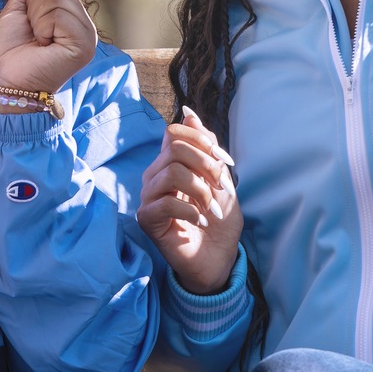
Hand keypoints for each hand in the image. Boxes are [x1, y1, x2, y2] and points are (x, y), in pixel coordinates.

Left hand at [0, 0, 97, 96]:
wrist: (6, 82)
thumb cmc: (9, 52)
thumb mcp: (18, 9)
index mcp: (71, 18)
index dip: (32, 1)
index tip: (31, 28)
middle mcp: (84, 25)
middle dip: (33, 8)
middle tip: (33, 36)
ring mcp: (87, 35)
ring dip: (36, 19)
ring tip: (38, 42)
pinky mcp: (84, 44)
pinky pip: (59, 13)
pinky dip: (42, 27)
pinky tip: (44, 45)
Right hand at [138, 107, 242, 294]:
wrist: (218, 259)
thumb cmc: (218, 221)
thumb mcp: (220, 179)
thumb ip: (205, 148)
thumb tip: (188, 112)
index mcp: (171, 163)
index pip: (175, 132)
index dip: (203, 141)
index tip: (225, 163)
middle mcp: (156, 175)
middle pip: (175, 148)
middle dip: (206, 165)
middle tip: (221, 188)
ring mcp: (149, 197)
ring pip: (172, 172)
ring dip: (201, 190)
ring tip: (211, 209)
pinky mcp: (147, 218)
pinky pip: (165, 202)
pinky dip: (191, 211)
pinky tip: (201, 222)